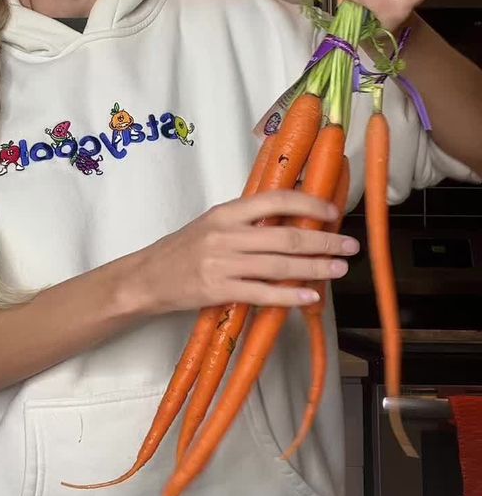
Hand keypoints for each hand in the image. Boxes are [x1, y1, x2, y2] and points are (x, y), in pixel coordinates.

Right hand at [135, 191, 360, 316]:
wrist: (147, 278)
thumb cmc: (183, 250)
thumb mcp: (213, 224)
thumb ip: (247, 221)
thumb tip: (291, 220)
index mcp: (226, 212)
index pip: (275, 200)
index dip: (308, 203)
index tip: (331, 211)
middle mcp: (226, 234)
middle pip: (285, 236)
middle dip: (323, 241)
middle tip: (349, 245)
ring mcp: (221, 263)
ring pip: (279, 265)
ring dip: (315, 268)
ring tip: (338, 269)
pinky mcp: (218, 290)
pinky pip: (262, 293)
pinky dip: (289, 294)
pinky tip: (309, 295)